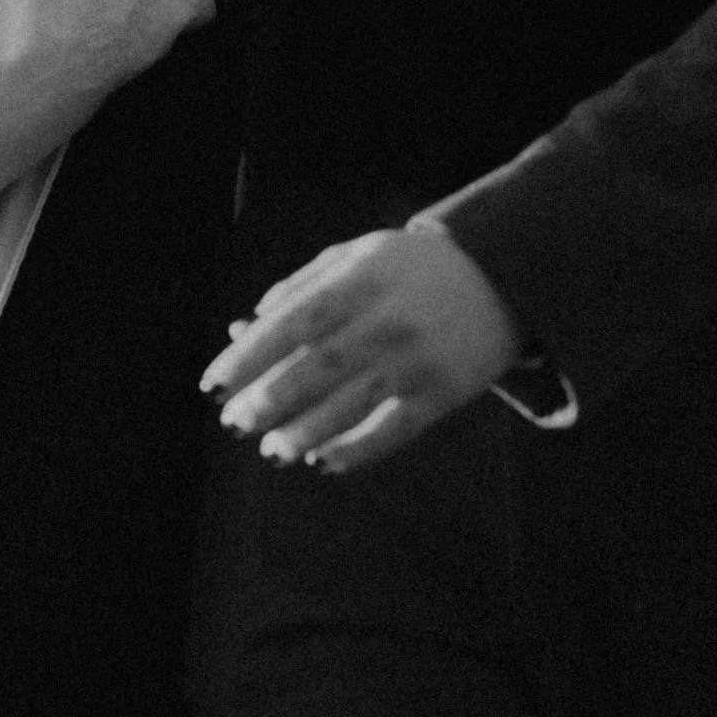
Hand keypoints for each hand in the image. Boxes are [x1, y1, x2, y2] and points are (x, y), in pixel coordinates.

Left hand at [202, 221, 523, 472]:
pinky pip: (393, 430)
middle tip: (234, 423)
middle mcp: (388, 319)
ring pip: (351, 405)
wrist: (503, 274)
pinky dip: (355, 450)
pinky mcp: (444, 393)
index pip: (291, 323)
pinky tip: (321, 460)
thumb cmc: (410, 268)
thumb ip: (300, 286)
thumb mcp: (357, 256)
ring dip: (304, 433)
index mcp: (360, 279)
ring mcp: (418, 359)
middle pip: (316, 368)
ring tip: (272, 449)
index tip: (213, 386)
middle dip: (267, 400)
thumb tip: (244, 327)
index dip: (248, 357)